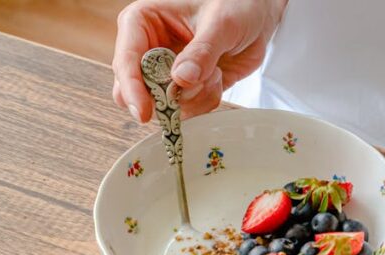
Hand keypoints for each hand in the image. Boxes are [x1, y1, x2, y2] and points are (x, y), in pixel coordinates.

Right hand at [112, 0, 285, 121]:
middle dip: (165, 98)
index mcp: (143, 22)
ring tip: (214, 72)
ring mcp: (165, 70)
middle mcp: (149, 48)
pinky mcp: (184, 87)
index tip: (145, 112)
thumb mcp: (221, 23)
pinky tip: (217, 78)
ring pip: (162, 105)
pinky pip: (186, 109)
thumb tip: (181, 80)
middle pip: (134, 90)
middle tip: (190, 92)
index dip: (132, 89)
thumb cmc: (236, 3)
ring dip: (193, 98)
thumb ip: (202, 52)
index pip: (126, 60)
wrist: (258, 13)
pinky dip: (205, 100)